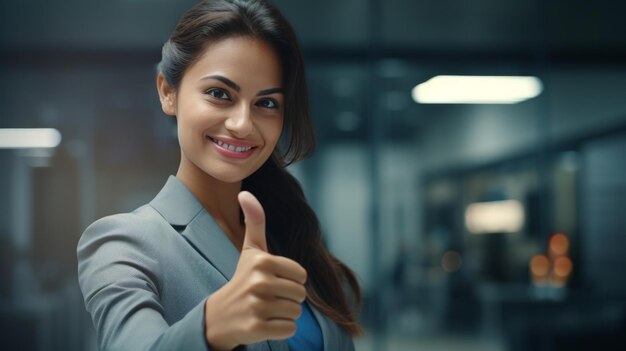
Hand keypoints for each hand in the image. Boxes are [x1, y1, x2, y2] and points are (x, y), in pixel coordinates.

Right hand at [204, 191, 306, 350]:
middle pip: (301, 294)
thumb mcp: (249, 250)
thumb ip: (255, 222)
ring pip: (296, 312)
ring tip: (266, 309)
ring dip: (284, 314)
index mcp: (262, 261)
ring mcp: (257, 306)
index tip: (272, 281)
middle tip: (268, 297)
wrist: (219, 317)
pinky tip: (264, 323)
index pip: (301, 275)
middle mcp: (259, 282)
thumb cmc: (241, 279)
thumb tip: (245, 192)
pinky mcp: (257, 328)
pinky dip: (280, 329)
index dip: (291, 280)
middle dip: (289, 298)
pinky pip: (289, 329)